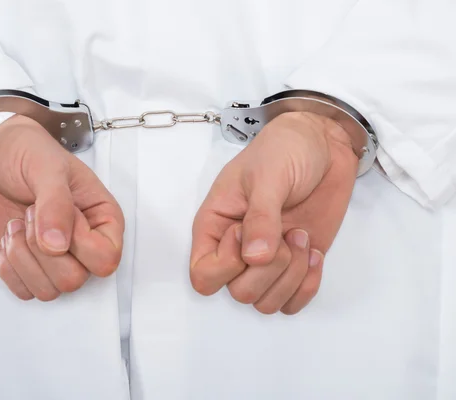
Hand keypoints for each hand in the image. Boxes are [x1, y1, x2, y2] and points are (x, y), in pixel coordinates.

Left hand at [0, 115, 123, 300]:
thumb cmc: (26, 153)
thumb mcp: (46, 167)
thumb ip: (56, 203)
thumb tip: (58, 245)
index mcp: (103, 220)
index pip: (106, 259)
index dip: (79, 243)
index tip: (62, 212)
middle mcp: (84, 246)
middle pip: (74, 280)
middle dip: (42, 249)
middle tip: (32, 213)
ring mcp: (56, 260)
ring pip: (48, 290)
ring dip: (23, 257)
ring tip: (19, 224)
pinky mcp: (29, 268)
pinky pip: (23, 291)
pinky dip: (9, 266)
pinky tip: (9, 238)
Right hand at [190, 112, 357, 313]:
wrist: (324, 145)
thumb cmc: (284, 150)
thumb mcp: (267, 175)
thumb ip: (260, 216)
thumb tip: (254, 258)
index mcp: (215, 226)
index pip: (203, 275)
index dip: (227, 264)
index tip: (246, 230)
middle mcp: (236, 250)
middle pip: (239, 293)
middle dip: (269, 269)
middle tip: (286, 231)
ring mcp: (266, 261)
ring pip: (266, 303)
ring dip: (291, 276)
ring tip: (301, 238)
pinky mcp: (294, 266)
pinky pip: (293, 303)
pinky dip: (307, 286)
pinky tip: (314, 255)